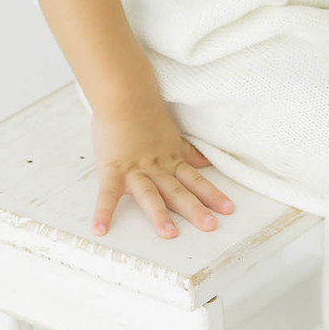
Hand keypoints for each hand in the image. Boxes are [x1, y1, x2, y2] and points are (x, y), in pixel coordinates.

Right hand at [88, 99, 234, 238]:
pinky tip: (100, 230)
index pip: (194, 180)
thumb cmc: (145, 113)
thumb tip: (203, 164)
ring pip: (150, 194)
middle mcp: (156, 168)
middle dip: (194, 209)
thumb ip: (186, 152)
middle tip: (210, 226)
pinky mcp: (111, 170)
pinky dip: (103, 211)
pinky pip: (107, 194)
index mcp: (170, 160)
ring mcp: (134, 170)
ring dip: (159, 214)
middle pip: (177, 191)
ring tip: (169, 234)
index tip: (228, 209)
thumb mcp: (170, 135)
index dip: (211, 194)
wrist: (124, 95)